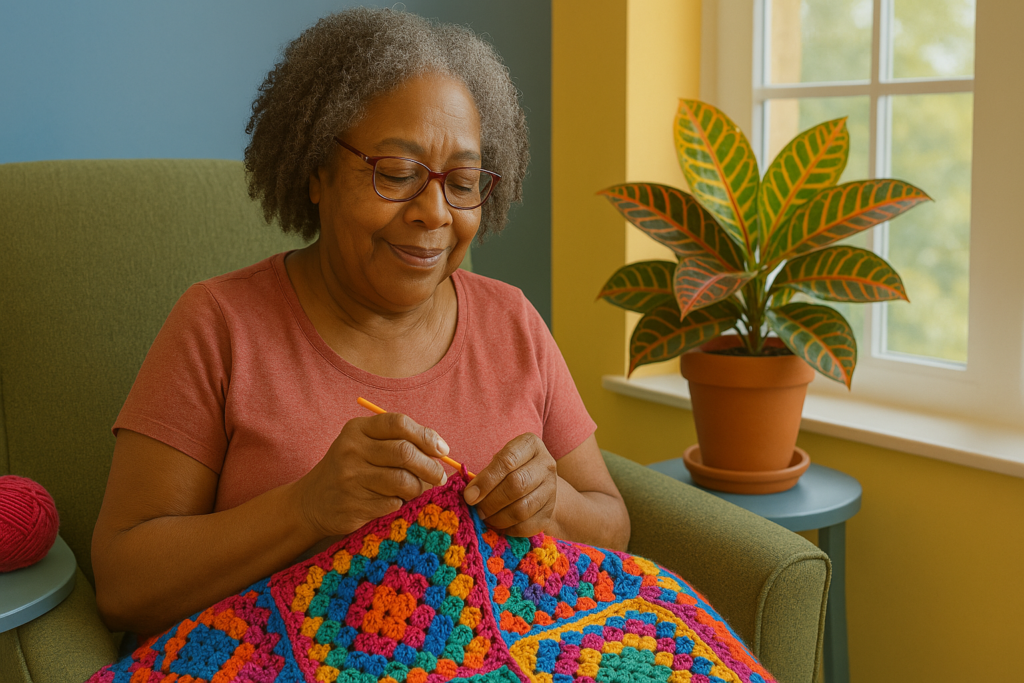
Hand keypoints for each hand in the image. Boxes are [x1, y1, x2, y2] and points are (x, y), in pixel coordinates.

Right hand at [296, 412, 449, 538]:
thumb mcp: (365, 445)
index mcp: (357, 429)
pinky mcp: (353, 505)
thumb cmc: (350, 469)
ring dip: (418, 488)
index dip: (426, 436)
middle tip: (439, 477)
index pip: (398, 423)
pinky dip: (402, 504)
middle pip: (404, 452)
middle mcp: (351, 450)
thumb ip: (397, 442)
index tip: (442, 450)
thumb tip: (440, 453)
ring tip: (418, 491)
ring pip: (402, 481)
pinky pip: (392, 504)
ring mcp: (350, 479)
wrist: (312, 501)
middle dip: (429, 466)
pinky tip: (396, 503)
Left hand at [462, 433, 557, 536]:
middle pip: (516, 485)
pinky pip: (527, 525)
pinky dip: (509, 529)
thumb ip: (486, 473)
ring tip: (486, 518)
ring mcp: (551, 489)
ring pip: (522, 508)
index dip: (486, 480)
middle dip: (491, 501)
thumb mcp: (501, 461)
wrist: (541, 485)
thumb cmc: (513, 470)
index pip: (507, 461)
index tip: (469, 495)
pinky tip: (499, 525)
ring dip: (498, 518)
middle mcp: (546, 464)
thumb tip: (470, 494)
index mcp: (530, 445)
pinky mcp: (550, 512)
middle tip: (477, 509)